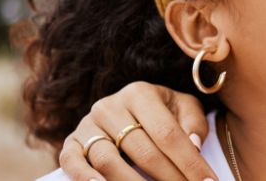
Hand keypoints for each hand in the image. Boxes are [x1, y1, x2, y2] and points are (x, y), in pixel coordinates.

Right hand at [59, 81, 215, 180]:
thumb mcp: (183, 108)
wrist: (126, 110)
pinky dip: (84, 178)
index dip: (190, 162)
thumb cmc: (162, 112)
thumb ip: (193, 124)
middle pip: (142, 150)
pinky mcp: (71, 142)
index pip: (168, 133)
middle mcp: (110, 106)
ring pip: (108, 160)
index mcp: (140, 93)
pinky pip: (72, 162)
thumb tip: (194, 145)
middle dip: (169, 177)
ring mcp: (88, 124)